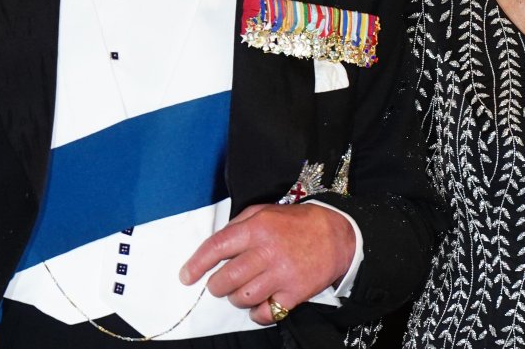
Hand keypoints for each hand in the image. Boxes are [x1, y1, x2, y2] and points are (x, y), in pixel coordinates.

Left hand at [179, 203, 355, 324]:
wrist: (337, 235)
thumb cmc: (297, 223)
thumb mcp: (266, 211)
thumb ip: (238, 225)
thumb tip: (214, 247)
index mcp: (257, 228)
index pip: (217, 247)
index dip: (197, 264)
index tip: (186, 276)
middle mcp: (267, 251)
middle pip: (225, 279)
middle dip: (217, 285)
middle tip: (220, 284)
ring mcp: (281, 274)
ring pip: (242, 298)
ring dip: (237, 298)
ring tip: (243, 290)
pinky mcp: (295, 293)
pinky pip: (265, 314)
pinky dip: (257, 314)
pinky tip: (260, 304)